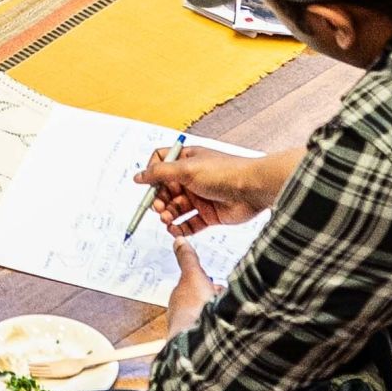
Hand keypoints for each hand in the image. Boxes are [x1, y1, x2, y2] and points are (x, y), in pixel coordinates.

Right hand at [138, 145, 288, 233]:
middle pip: (166, 190)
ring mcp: (200, 197)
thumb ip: (160, 173)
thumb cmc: (225, 172)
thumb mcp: (187, 168)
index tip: (149, 185)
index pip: (161, 164)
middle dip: (159, 200)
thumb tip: (138, 176)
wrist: (252, 189)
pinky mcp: (209, 215)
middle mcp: (192, 178)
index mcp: (187, 161)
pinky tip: (175, 230)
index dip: (152, 175)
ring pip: (176, 209)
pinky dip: (180, 228)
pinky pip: (189, 224)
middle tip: (159, 208)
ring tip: (167, 219)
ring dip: (168, 215)